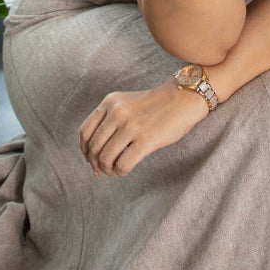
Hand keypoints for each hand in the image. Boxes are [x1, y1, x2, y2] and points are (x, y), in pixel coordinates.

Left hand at [79, 80, 208, 176]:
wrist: (184, 98)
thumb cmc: (155, 105)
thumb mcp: (126, 103)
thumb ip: (109, 121)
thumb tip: (93, 157)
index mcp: (110, 102)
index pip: (85, 132)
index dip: (85, 151)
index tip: (91, 159)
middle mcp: (117, 112)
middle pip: (93, 147)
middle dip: (96, 164)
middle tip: (102, 171)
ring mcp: (131, 126)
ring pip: (105, 158)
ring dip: (108, 170)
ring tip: (115, 170)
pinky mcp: (146, 140)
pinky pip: (123, 164)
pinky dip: (121, 171)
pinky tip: (126, 169)